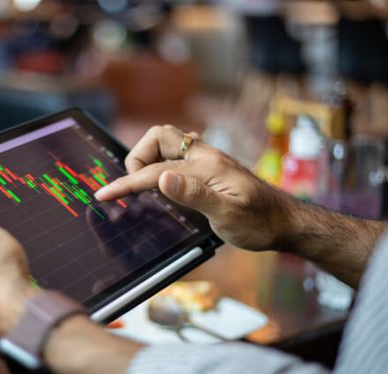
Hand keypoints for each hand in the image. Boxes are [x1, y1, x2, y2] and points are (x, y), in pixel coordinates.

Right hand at [95, 125, 292, 251]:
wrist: (284, 222)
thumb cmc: (259, 222)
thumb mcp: (228, 214)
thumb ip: (195, 195)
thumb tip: (162, 177)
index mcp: (206, 165)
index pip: (155, 170)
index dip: (126, 183)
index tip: (103, 195)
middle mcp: (205, 156)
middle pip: (159, 136)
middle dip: (138, 157)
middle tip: (135, 187)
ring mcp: (207, 160)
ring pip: (167, 143)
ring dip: (149, 158)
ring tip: (143, 185)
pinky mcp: (209, 169)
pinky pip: (176, 155)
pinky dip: (160, 164)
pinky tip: (161, 184)